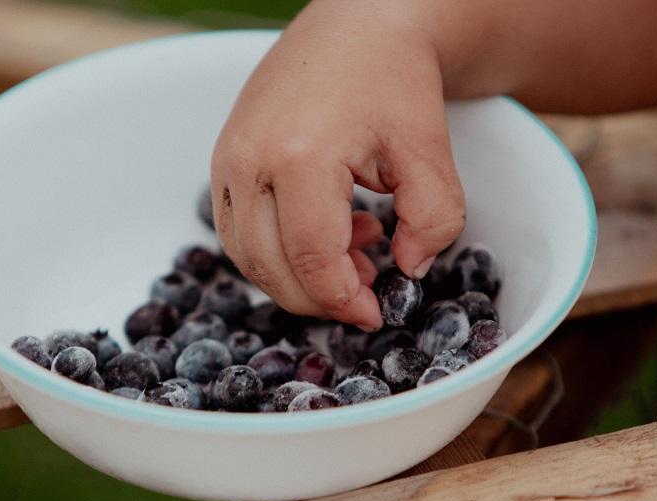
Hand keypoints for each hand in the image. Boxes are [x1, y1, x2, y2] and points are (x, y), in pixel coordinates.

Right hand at [211, 1, 466, 328]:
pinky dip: (276, 252)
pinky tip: (326, 231)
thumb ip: (433, 219)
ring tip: (355, 253)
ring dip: (297, 277)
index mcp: (300, 155)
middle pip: (272, 268)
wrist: (357, 22)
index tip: (376, 314)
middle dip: (321, 297)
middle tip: (369, 291)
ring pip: (247, 257)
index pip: (312, 260)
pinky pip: (237, 232)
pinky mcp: (223, 159)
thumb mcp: (429, 150)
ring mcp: (227, 159)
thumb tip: (410, 271)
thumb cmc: (394, 78)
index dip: (344, 301)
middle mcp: (249, 159)